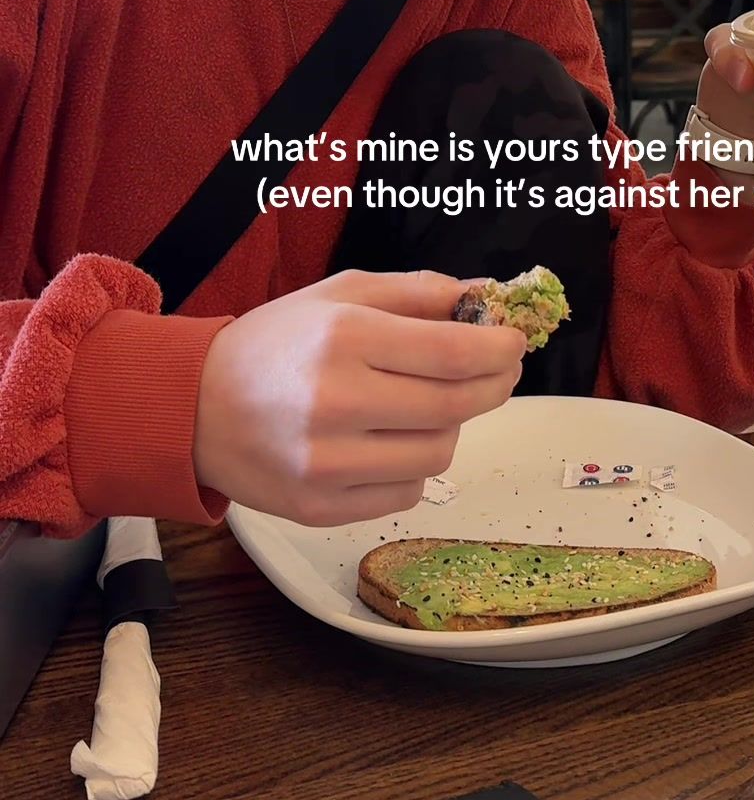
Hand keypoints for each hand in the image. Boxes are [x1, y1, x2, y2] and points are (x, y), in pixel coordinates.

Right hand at [193, 270, 524, 525]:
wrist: (192, 407)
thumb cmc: (274, 344)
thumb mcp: (340, 294)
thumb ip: (416, 291)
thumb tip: (484, 296)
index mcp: (342, 338)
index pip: (451, 351)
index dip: (499, 349)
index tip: (516, 342)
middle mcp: (335, 402)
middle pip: (454, 406)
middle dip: (493, 386)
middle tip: (500, 371)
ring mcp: (327, 463)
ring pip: (437, 454)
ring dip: (452, 426)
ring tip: (431, 404)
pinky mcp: (320, 508)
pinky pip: (406, 493)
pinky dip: (414, 466)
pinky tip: (392, 440)